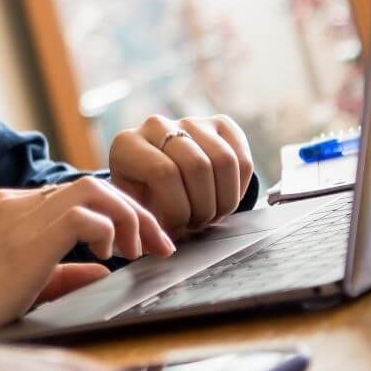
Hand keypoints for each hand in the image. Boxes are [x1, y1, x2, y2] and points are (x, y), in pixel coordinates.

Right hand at [0, 177, 174, 357]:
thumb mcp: (27, 286)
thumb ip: (67, 273)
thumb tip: (108, 268)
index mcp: (10, 208)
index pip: (77, 193)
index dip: (118, 213)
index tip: (143, 242)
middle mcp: (13, 202)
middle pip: (92, 185)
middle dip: (135, 211)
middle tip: (160, 244)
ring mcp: (16, 215)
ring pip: (93, 191)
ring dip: (128, 217)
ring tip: (140, 249)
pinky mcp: (23, 239)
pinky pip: (82, 215)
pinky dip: (107, 231)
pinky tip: (109, 256)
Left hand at [108, 114, 254, 239]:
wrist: (153, 180)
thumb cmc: (143, 201)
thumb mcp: (133, 213)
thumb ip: (143, 230)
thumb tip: (163, 248)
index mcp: (127, 145)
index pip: (163, 173)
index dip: (176, 208)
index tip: (176, 229)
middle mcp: (157, 126)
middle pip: (197, 166)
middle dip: (202, 207)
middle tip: (197, 225)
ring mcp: (190, 122)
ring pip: (224, 161)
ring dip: (223, 200)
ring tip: (210, 215)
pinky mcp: (219, 125)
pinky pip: (242, 159)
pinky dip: (239, 188)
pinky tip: (224, 200)